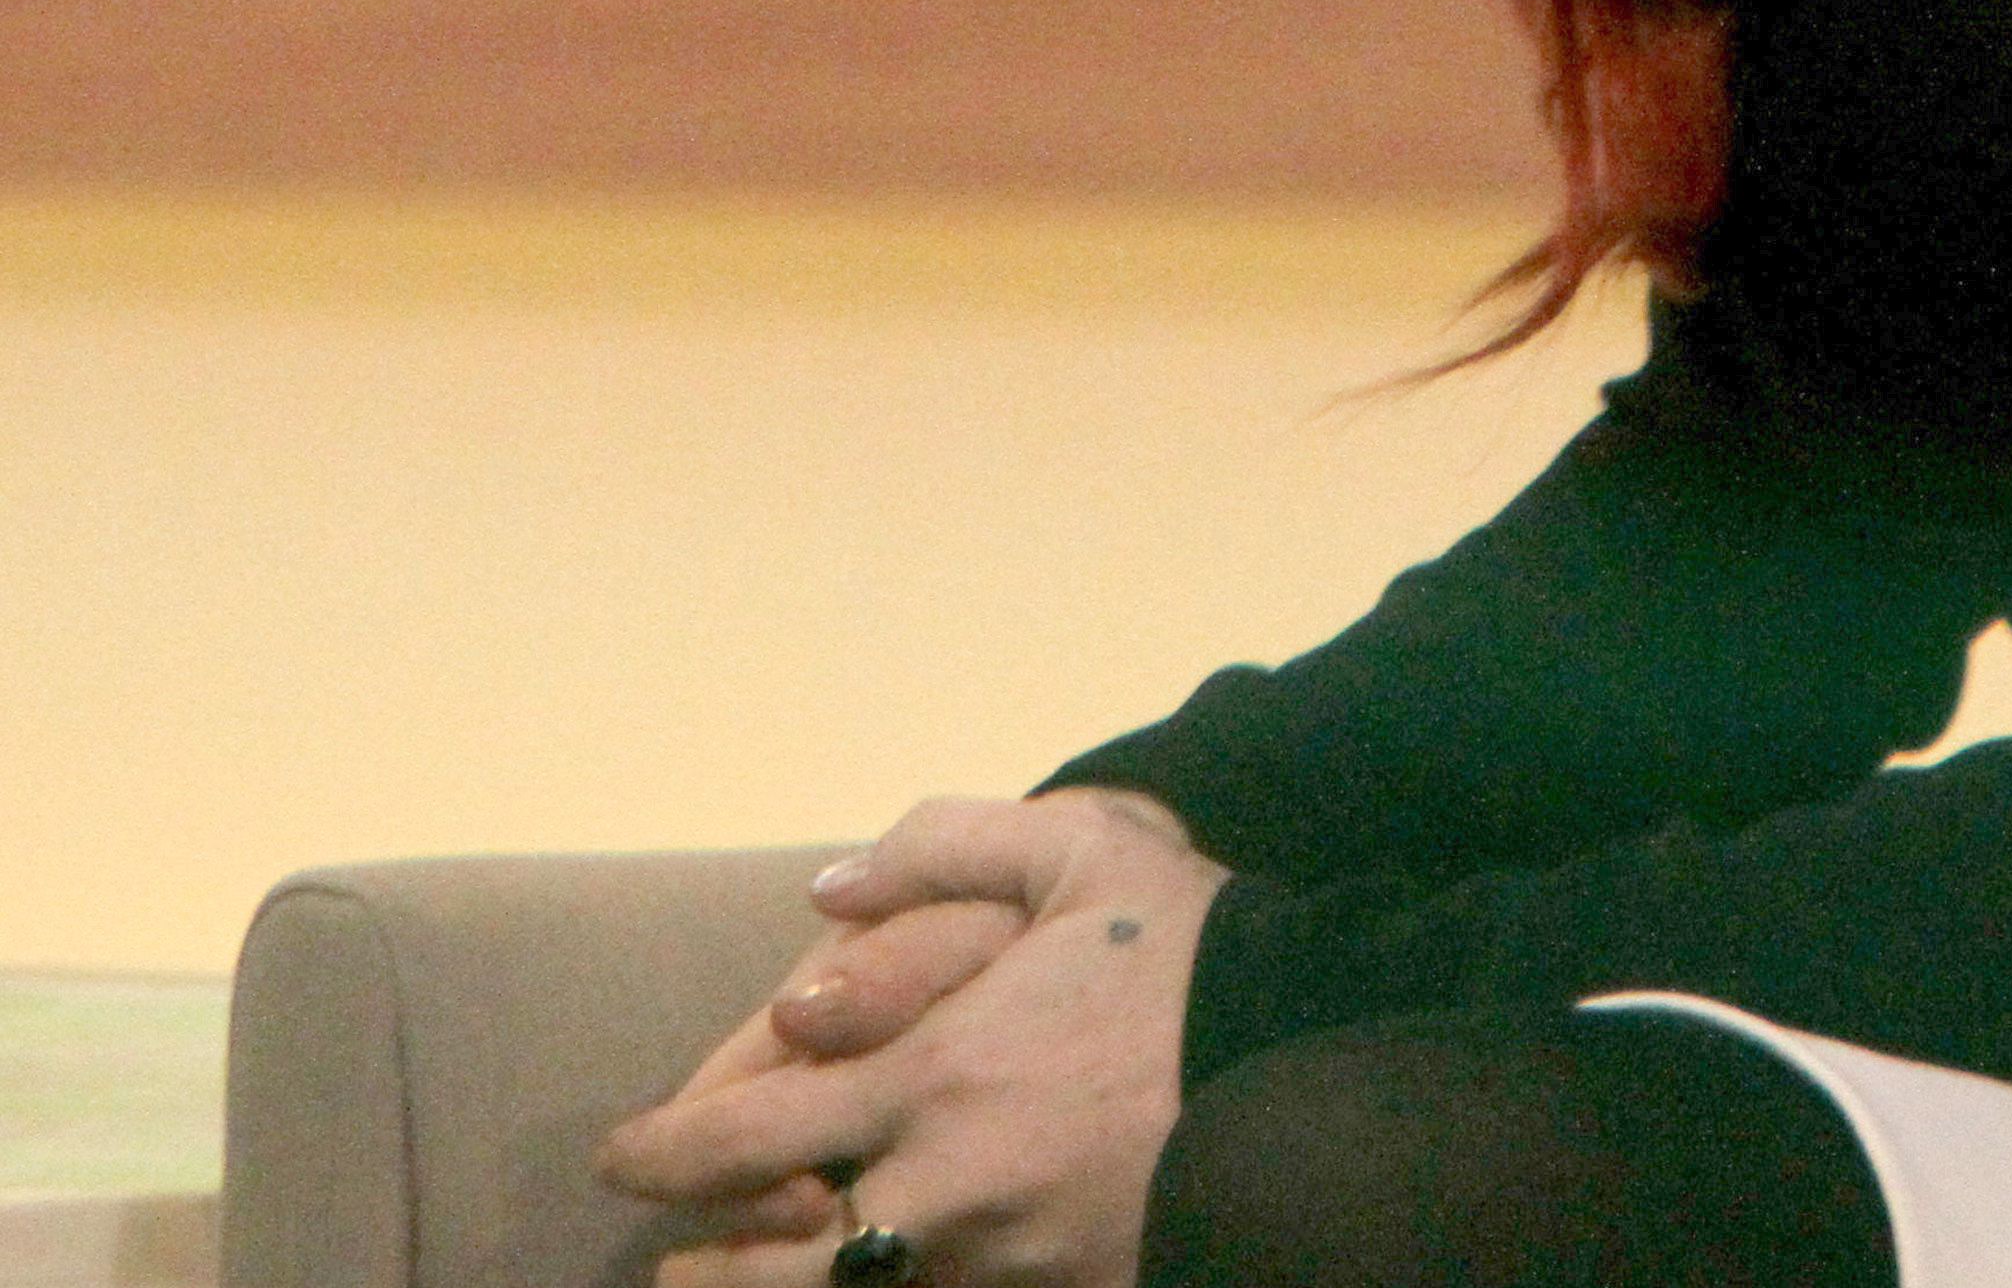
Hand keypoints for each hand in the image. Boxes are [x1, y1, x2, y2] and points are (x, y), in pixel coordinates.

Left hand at [599, 792, 1226, 1287]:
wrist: (1311, 1055)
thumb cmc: (1187, 950)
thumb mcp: (1079, 846)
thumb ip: (941, 844)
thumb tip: (825, 894)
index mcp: (933, 1076)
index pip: (744, 1140)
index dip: (662, 1152)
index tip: (623, 1154)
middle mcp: (943, 1192)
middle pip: (770, 1274)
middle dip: (704, 1275)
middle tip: (675, 1265)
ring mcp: (998, 1264)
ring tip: (763, 1278)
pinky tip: (895, 1268)